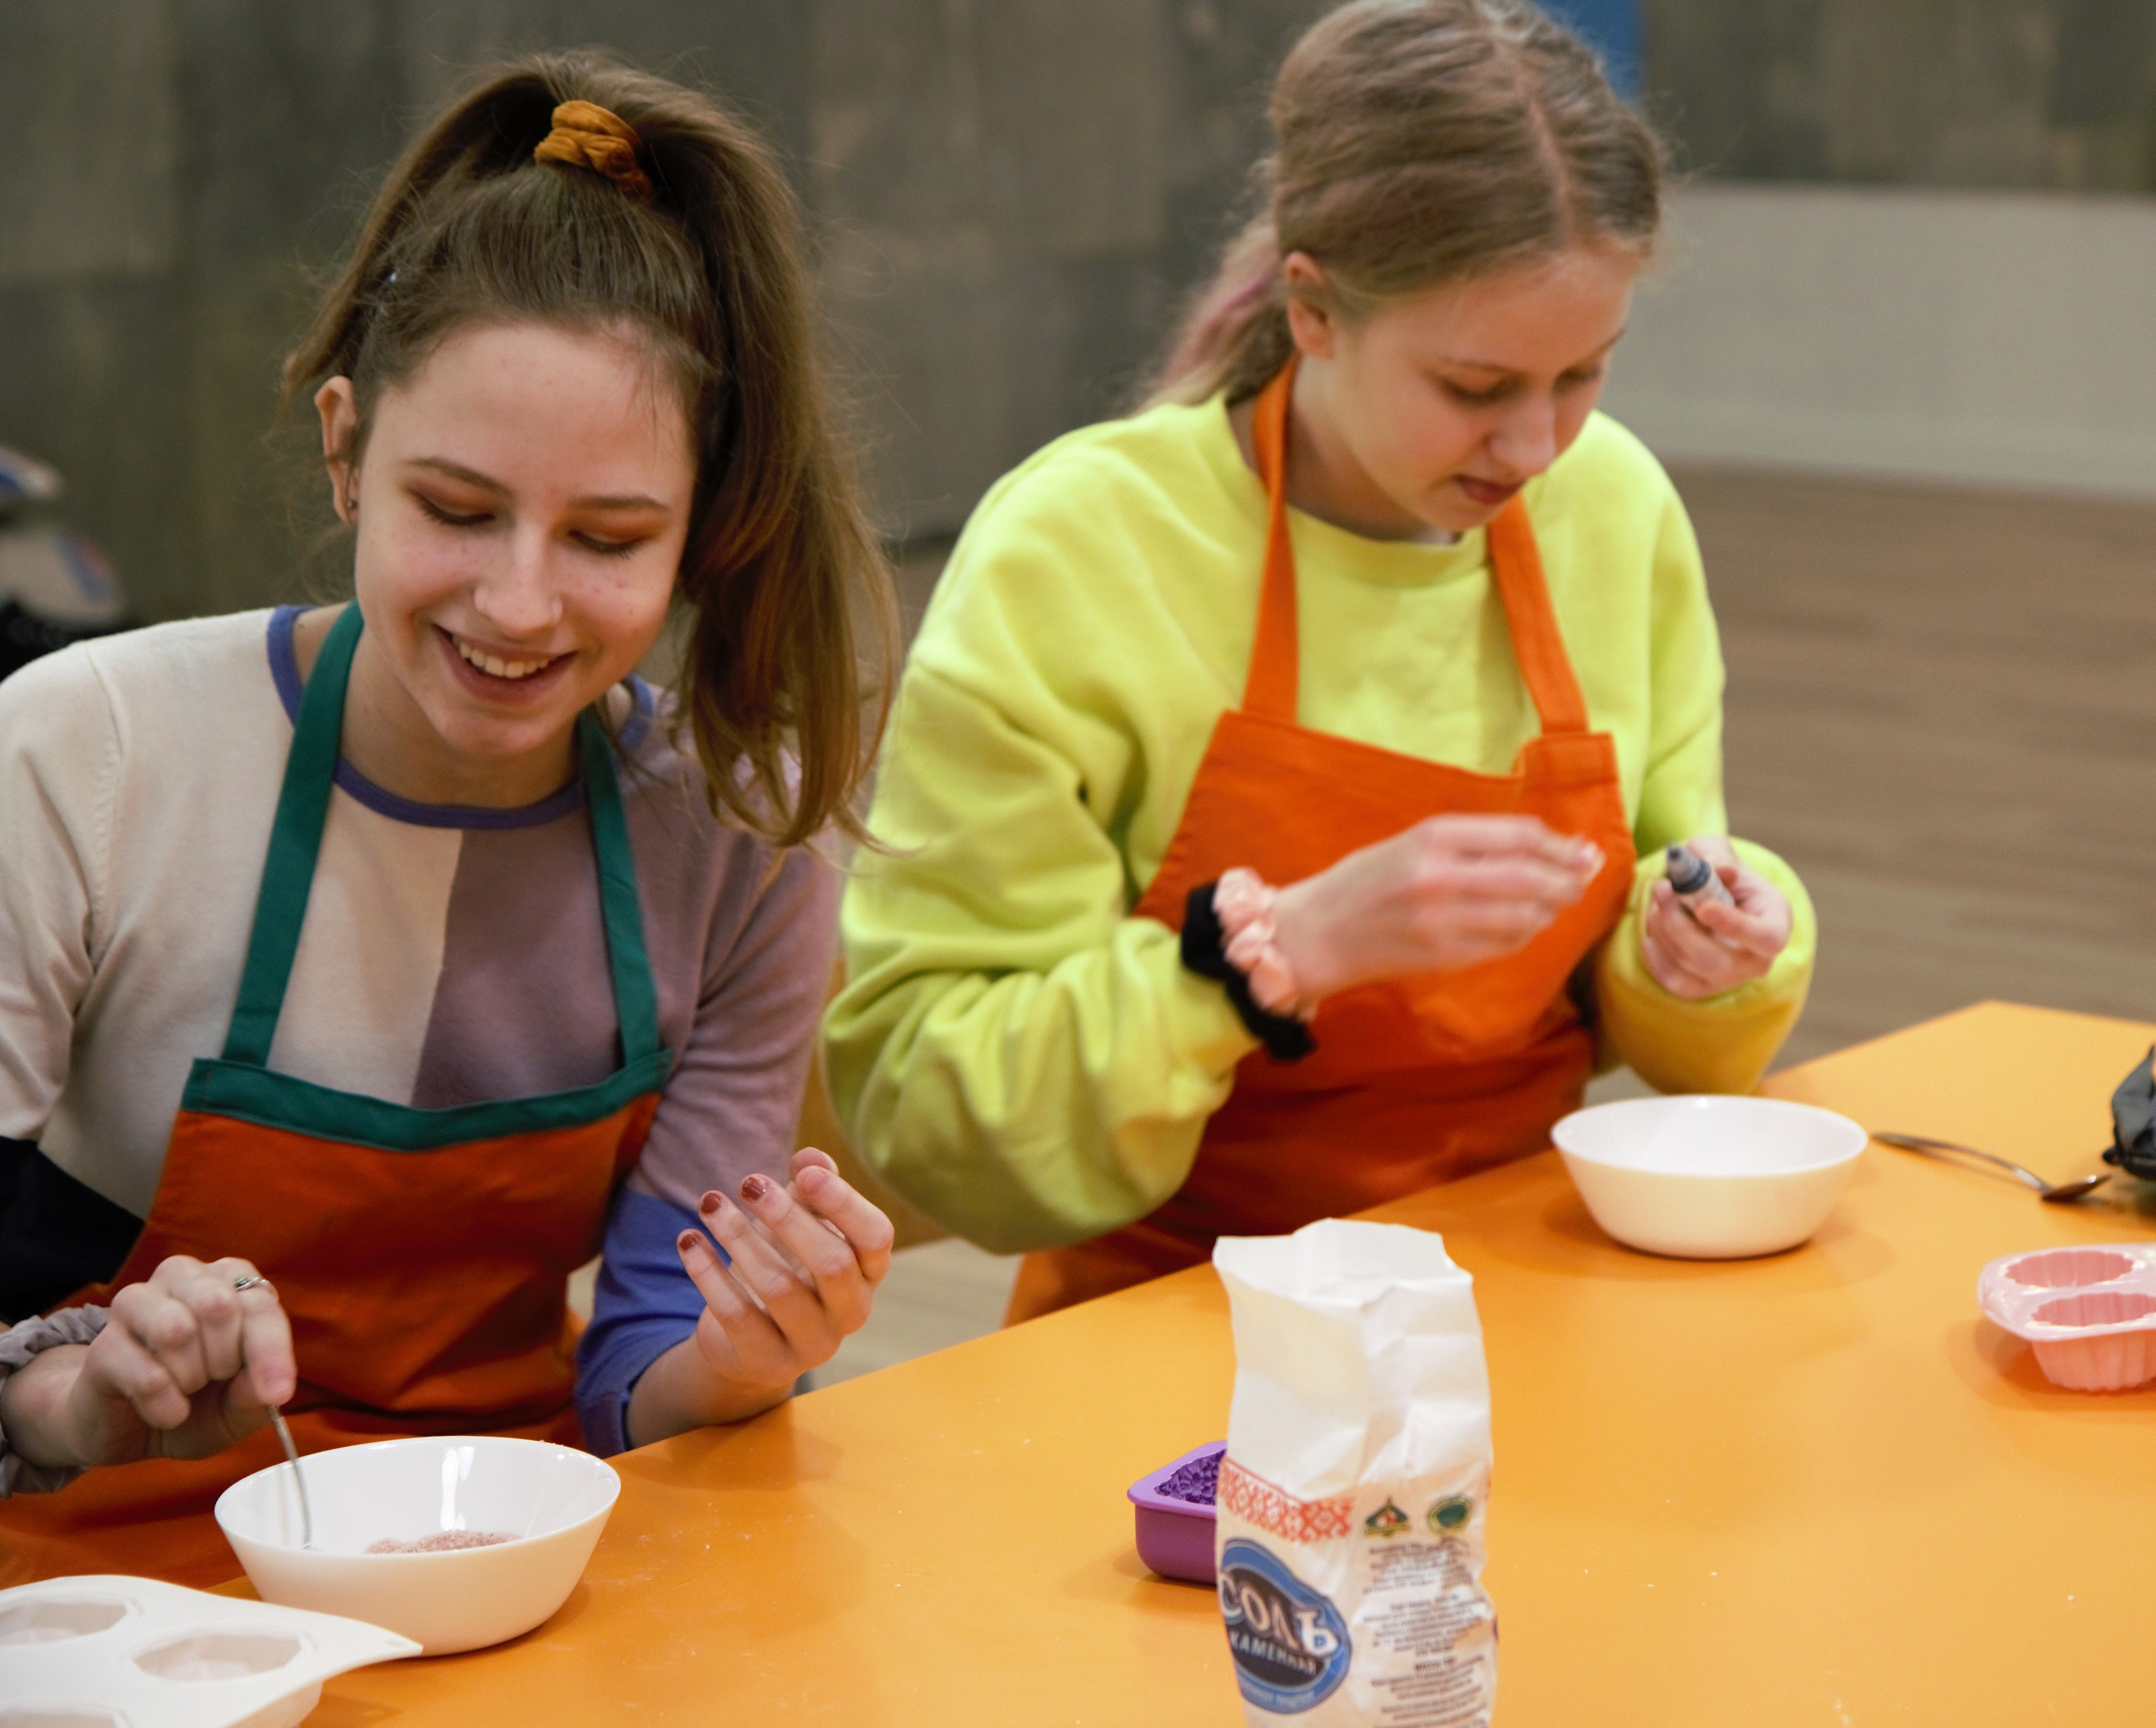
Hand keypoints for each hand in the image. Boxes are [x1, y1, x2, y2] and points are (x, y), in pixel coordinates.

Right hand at [0, 1256, 295, 1470]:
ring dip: (190, 1378)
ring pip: (175, 1330)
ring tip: (187, 1389)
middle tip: (214, 1379)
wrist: (129, 1428)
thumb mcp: (239, 1406)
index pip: (259, 1304)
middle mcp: (183, 1277)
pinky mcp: (104, 1344)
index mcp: (229, 1280)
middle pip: (217, 1306)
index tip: (277, 1392)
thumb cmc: (196, 1404)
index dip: (271, 1351)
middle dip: (224, 1359)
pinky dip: (165, 1406)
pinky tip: (165, 1412)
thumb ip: (257, 1393)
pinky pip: (145, 1376)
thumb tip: (272, 1389)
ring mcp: (136, 1304)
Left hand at [671, 1147, 894, 1421]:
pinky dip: (708, 1273)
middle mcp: (850, 1312)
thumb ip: (812, 1187)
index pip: (875, 1237)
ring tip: (709, 1203)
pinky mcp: (767, 1362)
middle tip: (748, 1182)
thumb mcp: (802, 1222)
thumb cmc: (786, 1264)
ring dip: (739, 1237)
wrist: (748, 1339)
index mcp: (868, 1272)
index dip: (844, 1203)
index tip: (802, 1172)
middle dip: (787, 1218)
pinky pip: (736, 1316)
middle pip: (831, 1263)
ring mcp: (812, 1344)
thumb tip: (810, 1158)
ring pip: (779, 1288)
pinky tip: (688, 1239)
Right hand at [1271, 814, 1603, 1002]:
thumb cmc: (1365, 881)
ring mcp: (1442, 921)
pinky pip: (1504, 944)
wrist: (1316, 933)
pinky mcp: (1443, 956)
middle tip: (1582, 880)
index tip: (1582, 851)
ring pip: (1525, 916)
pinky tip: (1522, 925)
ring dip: (1550, 910)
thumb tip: (1553, 845)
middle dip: (1568, 881)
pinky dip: (1524, 934)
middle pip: (1531, 877)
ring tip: (1553, 903)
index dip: (1560, 845)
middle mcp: (1440, 876)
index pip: (1520, 836)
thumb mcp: (1412, 842)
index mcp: (1432, 836)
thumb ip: (1475, 842)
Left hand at [1640, 835, 1791, 998]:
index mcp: (1776, 923)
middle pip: (1718, 960)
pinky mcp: (1701, 988)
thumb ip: (1717, 855)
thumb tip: (1719, 870)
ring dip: (1664, 930)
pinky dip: (1655, 954)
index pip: (1767, 938)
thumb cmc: (1718, 872)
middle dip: (1680, 924)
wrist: (1707, 895)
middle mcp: (1757, 960)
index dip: (1735, 925)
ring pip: (1690, 968)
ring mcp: (1728, 979)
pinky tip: (1653, 929)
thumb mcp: (1718, 851)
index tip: (1703, 907)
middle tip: (1662, 889)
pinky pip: (1672, 980)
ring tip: (1658, 899)